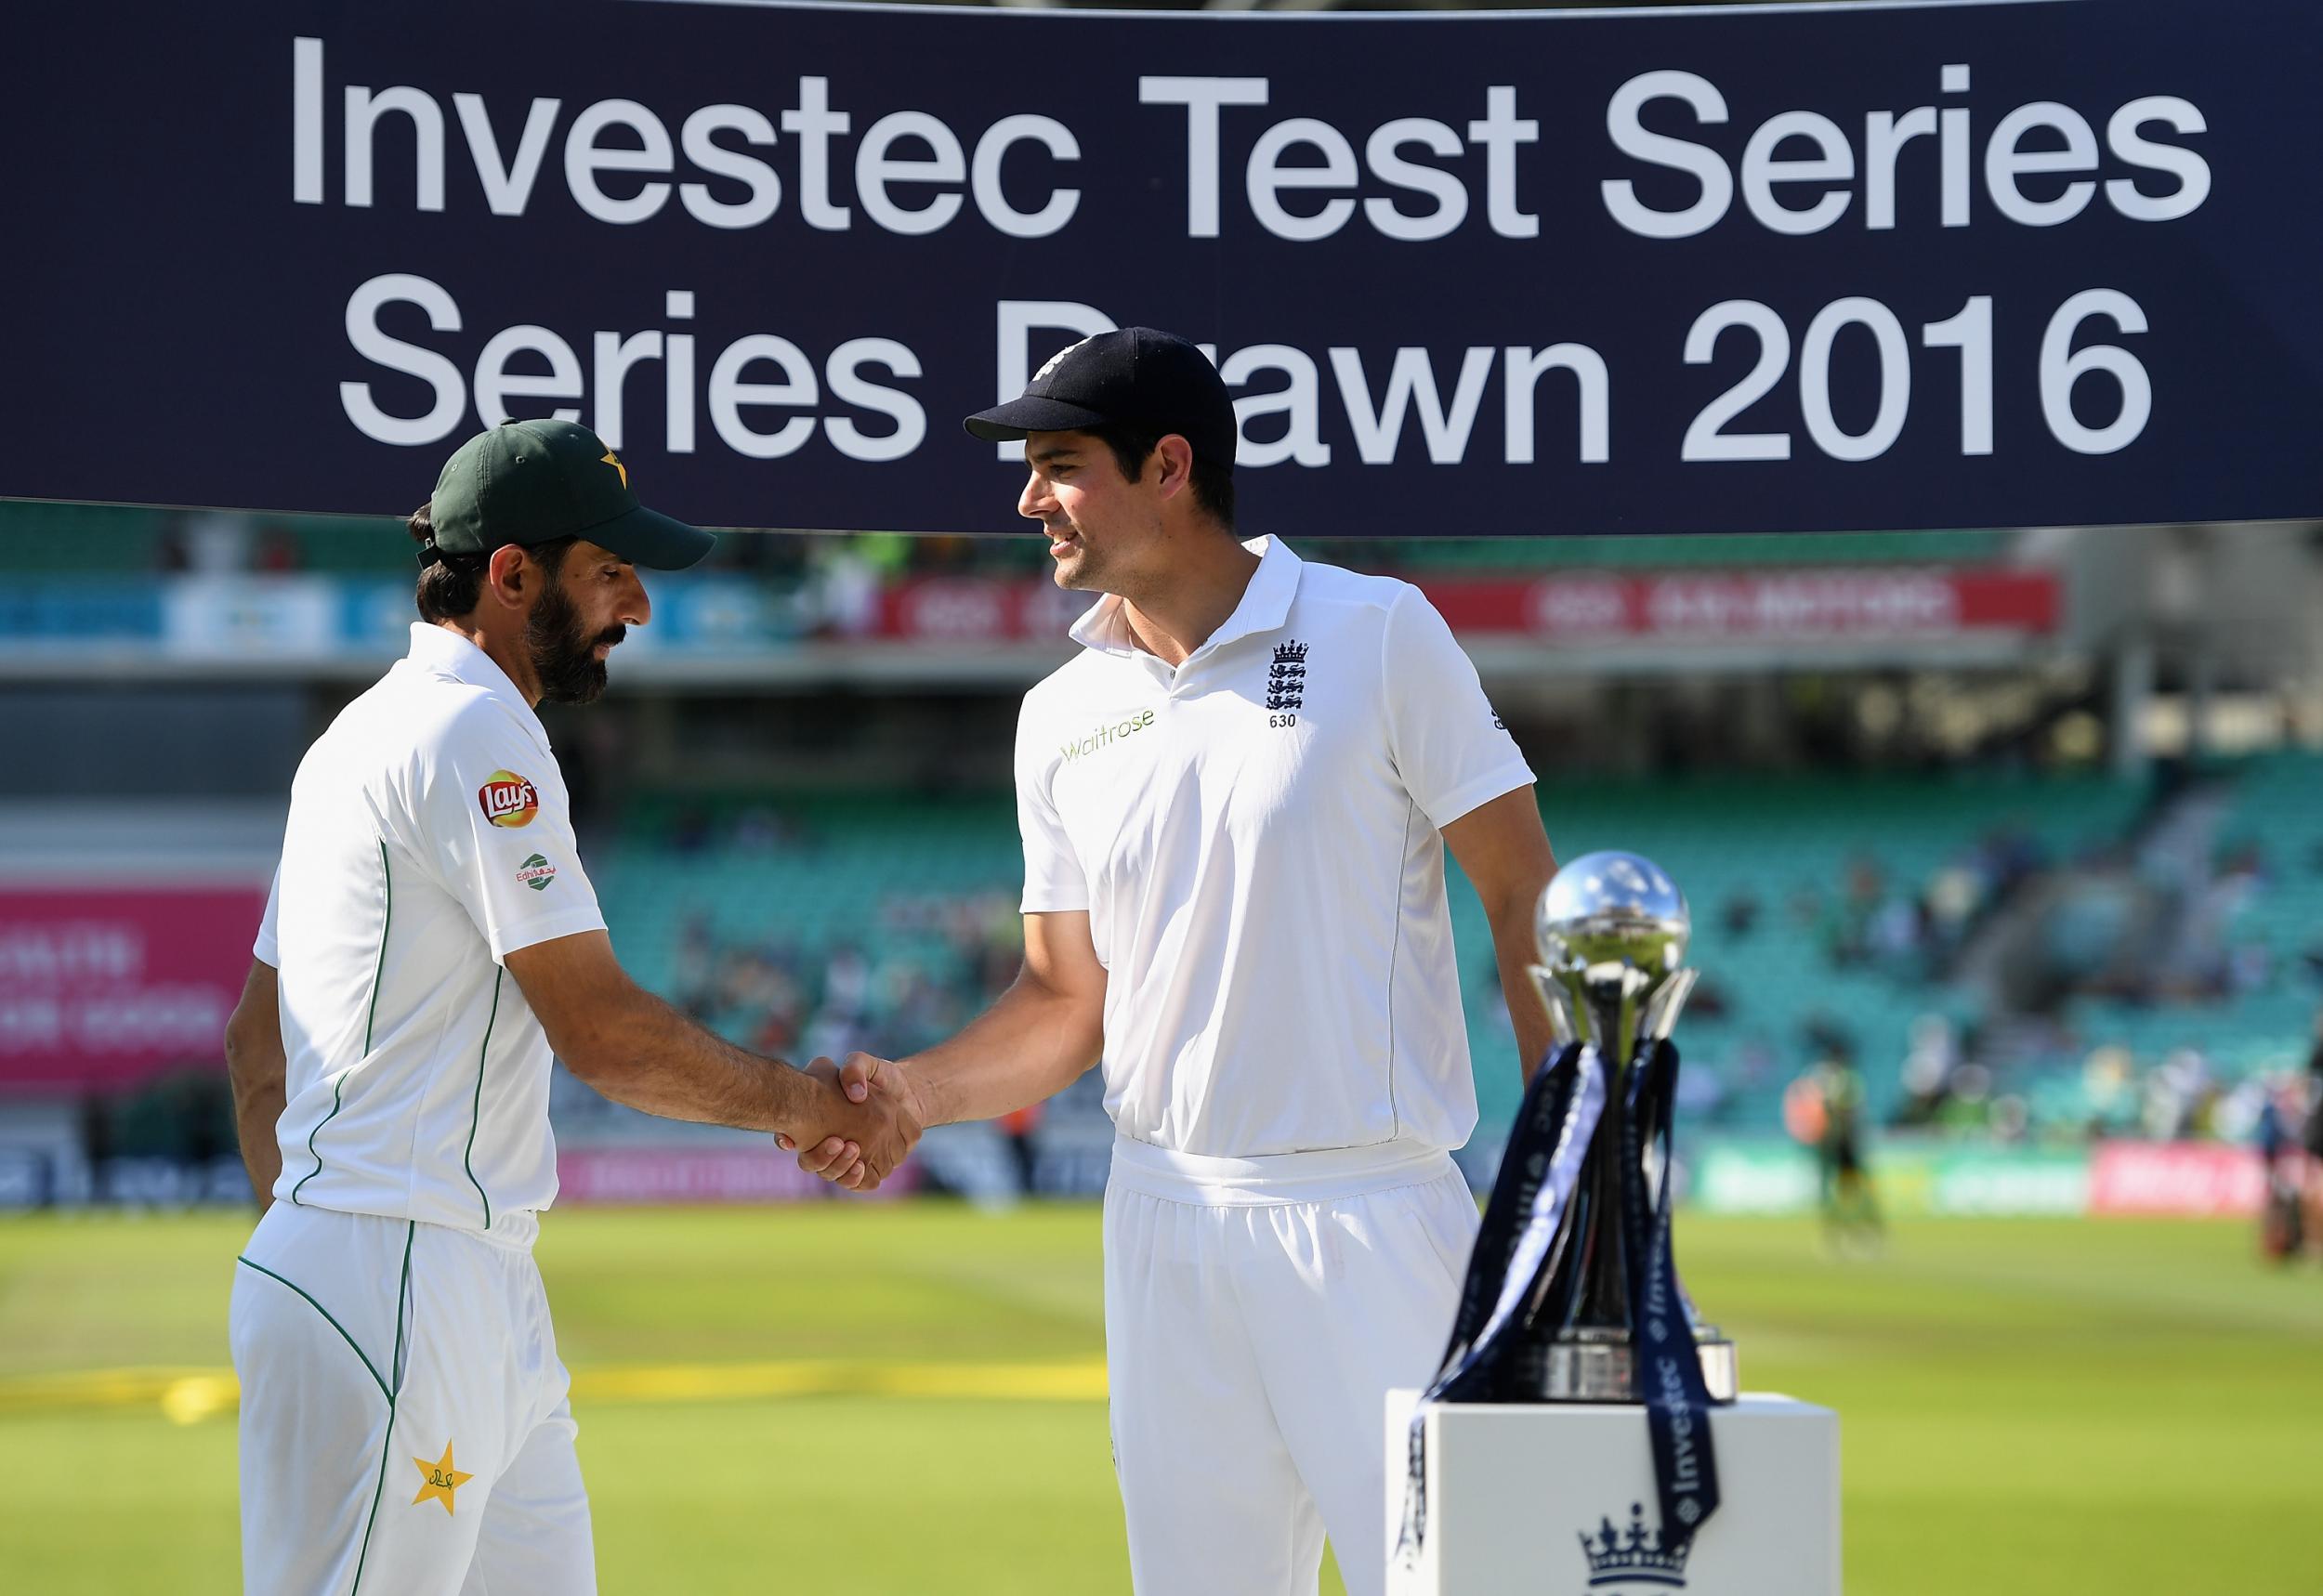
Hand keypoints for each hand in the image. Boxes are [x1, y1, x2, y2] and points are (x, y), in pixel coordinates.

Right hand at [779, 1053, 927, 1191]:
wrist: (907, 1092)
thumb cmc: (879, 1077)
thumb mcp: (863, 1063)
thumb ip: (854, 1069)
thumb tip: (854, 1095)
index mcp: (817, 1119)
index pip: (791, 1135)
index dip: (785, 1139)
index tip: (790, 1139)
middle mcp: (828, 1143)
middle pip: (812, 1164)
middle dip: (820, 1158)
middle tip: (837, 1141)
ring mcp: (847, 1159)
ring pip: (834, 1175)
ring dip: (839, 1167)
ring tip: (853, 1149)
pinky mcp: (870, 1168)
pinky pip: (860, 1183)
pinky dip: (857, 1178)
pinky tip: (862, 1165)